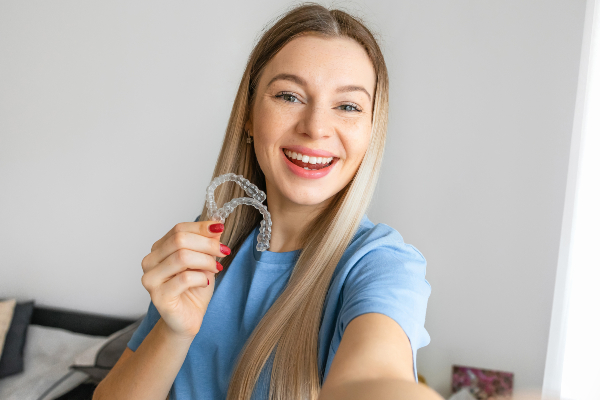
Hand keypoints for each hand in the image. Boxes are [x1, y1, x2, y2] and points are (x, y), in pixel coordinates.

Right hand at [140, 221, 228, 339]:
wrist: (188, 318)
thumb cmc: (195, 289)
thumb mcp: (205, 261)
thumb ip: (207, 243)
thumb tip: (216, 224)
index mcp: (159, 249)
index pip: (178, 229)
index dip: (201, 227)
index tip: (220, 228)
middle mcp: (150, 261)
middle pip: (179, 240)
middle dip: (207, 244)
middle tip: (224, 251)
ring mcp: (151, 279)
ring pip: (181, 257)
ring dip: (206, 261)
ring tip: (216, 268)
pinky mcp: (158, 296)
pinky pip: (184, 278)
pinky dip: (201, 278)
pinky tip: (205, 283)